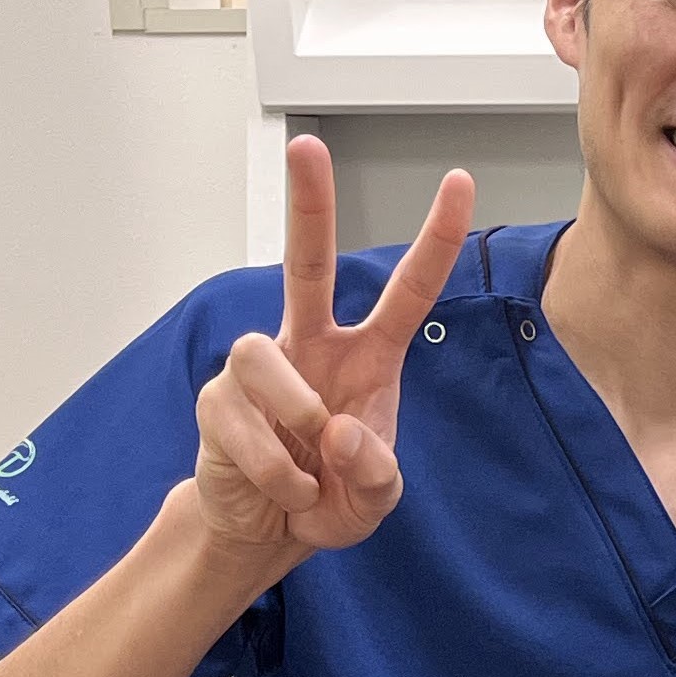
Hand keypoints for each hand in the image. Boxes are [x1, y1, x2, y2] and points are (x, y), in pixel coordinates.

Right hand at [192, 136, 473, 558]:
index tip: (459, 183)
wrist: (267, 531)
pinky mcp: (216, 401)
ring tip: (309, 474)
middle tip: (306, 145)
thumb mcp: (375, 499)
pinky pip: (243, 425)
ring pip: (264, 358)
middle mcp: (311, 348)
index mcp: (366, 360)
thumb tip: (339, 430)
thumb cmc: (330, 496)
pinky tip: (283, 489)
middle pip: (306, 263)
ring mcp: (258, 371)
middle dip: (308, 205)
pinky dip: (275, 472)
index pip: (407, 292)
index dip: (435, 240)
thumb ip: (376, 472)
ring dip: (294, 419)